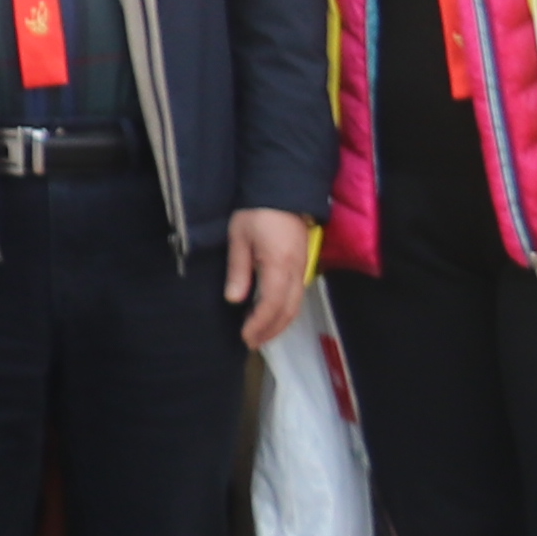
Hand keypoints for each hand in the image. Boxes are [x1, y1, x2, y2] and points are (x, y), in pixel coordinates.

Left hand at [223, 208, 317, 347]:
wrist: (283, 192)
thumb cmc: (256, 212)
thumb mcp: (239, 237)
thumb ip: (238, 269)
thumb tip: (234, 300)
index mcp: (279, 265)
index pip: (272, 304)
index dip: (260, 324)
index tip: (245, 336)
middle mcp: (295, 272)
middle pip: (288, 310)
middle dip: (270, 330)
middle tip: (251, 343)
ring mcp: (302, 270)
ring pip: (295, 306)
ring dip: (279, 324)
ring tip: (260, 335)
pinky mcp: (302, 267)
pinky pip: (296, 297)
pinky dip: (285, 312)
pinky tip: (270, 315)